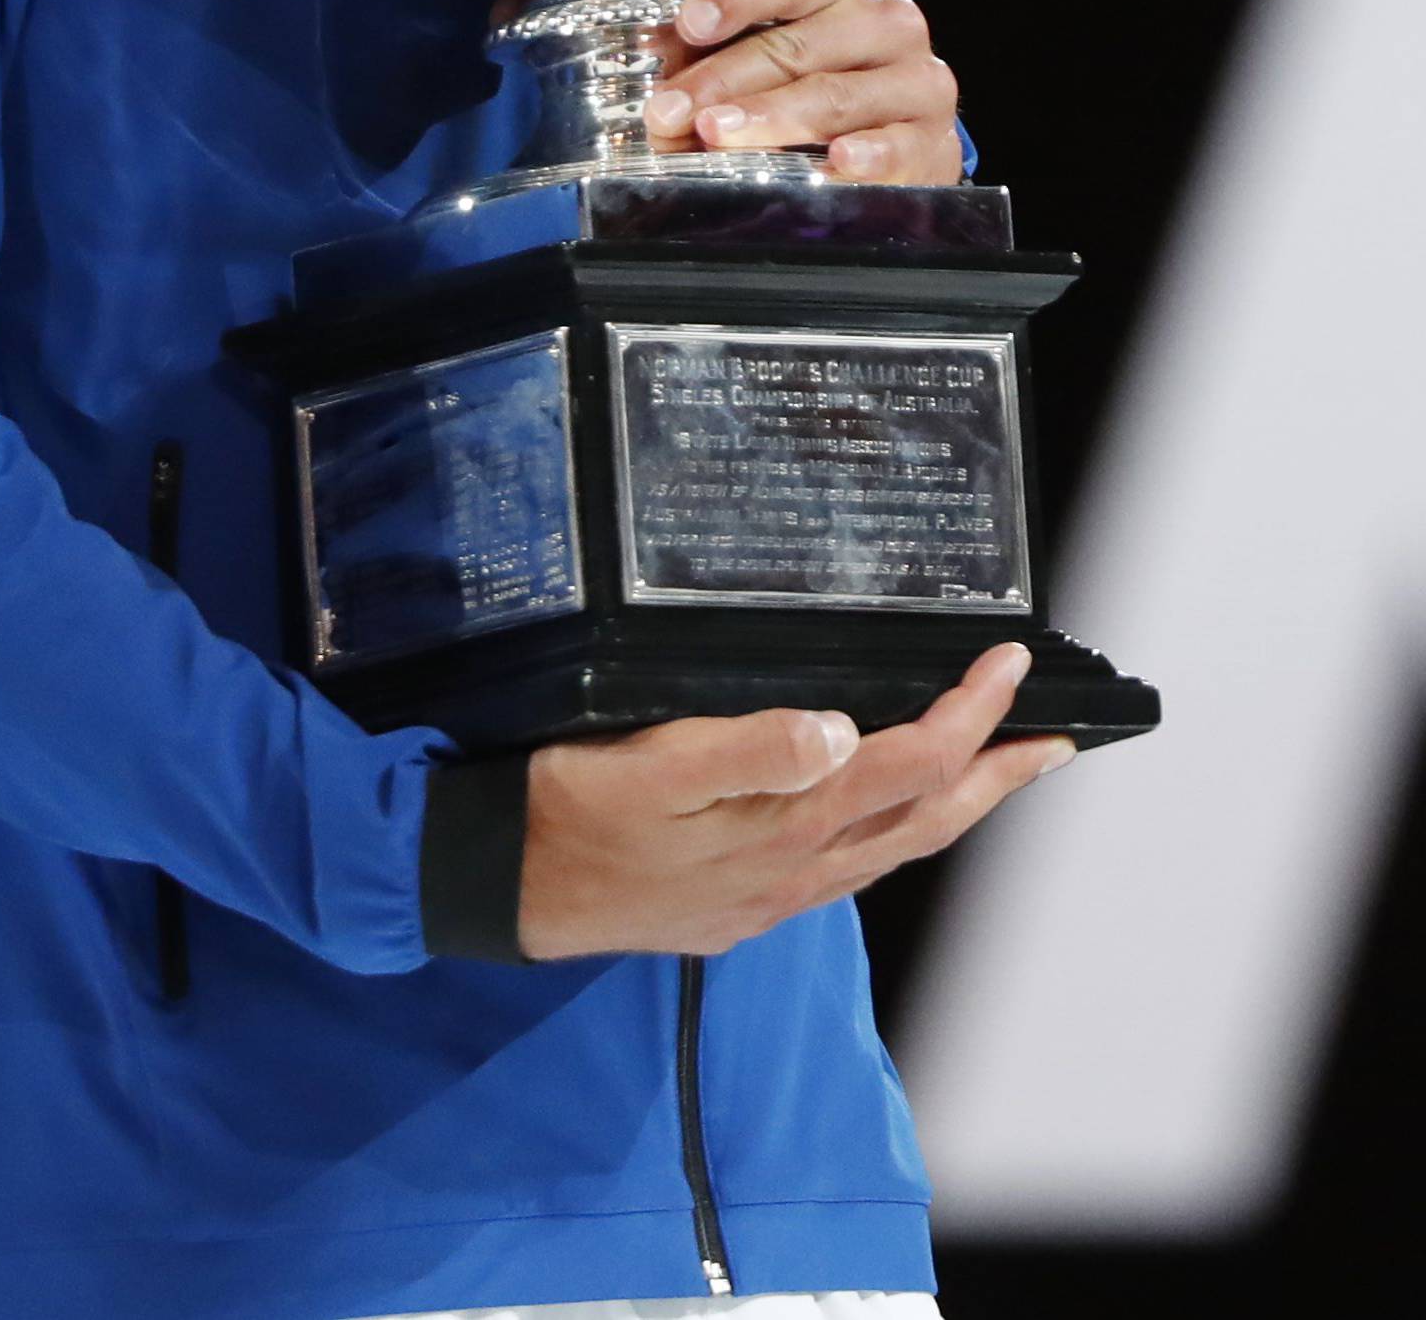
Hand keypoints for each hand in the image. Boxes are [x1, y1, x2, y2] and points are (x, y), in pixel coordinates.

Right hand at [517, 643, 1067, 960]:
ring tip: (997, 771)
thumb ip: (747, 751)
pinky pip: (850, 868)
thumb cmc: (572, 804)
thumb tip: (839, 733)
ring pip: (894, 847)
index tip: (1009, 662)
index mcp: (784, 821)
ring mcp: (773, 893)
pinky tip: (889, 814)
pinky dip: (896, 831)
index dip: (970, 715)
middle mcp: (796, 866)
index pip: (909, 762)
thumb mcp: (650, 765)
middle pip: (925, 818)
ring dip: (957, 806)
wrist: (510, 883)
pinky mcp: (745, 905)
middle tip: (1056, 739)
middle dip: (998, 776)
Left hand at [644, 0, 961, 182]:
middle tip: (672, 109)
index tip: (688, 23)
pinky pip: (896, 145)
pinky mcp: (934, 141)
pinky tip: (834, 164)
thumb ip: (710, 61)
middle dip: (724, 80)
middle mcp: (883, 23)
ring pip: (834, 94)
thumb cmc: (814, 93)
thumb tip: (653, 79)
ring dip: (771, 117)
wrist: (898, 148)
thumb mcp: (763, 64)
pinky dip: (863, 156)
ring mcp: (916, 81)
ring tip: (720, 135)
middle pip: (796, 45)